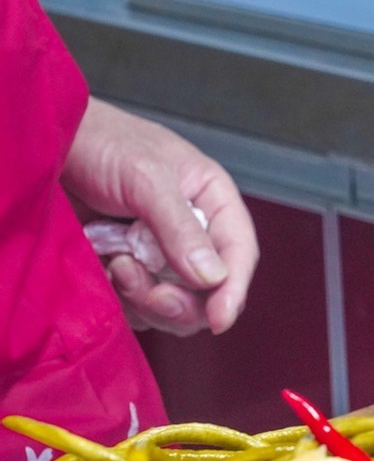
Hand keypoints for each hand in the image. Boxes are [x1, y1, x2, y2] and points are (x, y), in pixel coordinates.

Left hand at [62, 98, 258, 336]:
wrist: (47, 143)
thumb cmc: (102, 141)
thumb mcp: (146, 176)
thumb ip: (180, 228)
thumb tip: (213, 278)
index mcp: (213, 203)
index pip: (239, 255)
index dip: (234, 290)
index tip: (218, 319)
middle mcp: (194, 235)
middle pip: (209, 293)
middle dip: (178, 300)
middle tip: (143, 286)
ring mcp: (161, 257)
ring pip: (173, 307)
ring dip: (143, 297)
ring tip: (114, 261)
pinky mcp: (129, 271)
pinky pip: (137, 307)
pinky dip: (120, 299)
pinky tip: (102, 266)